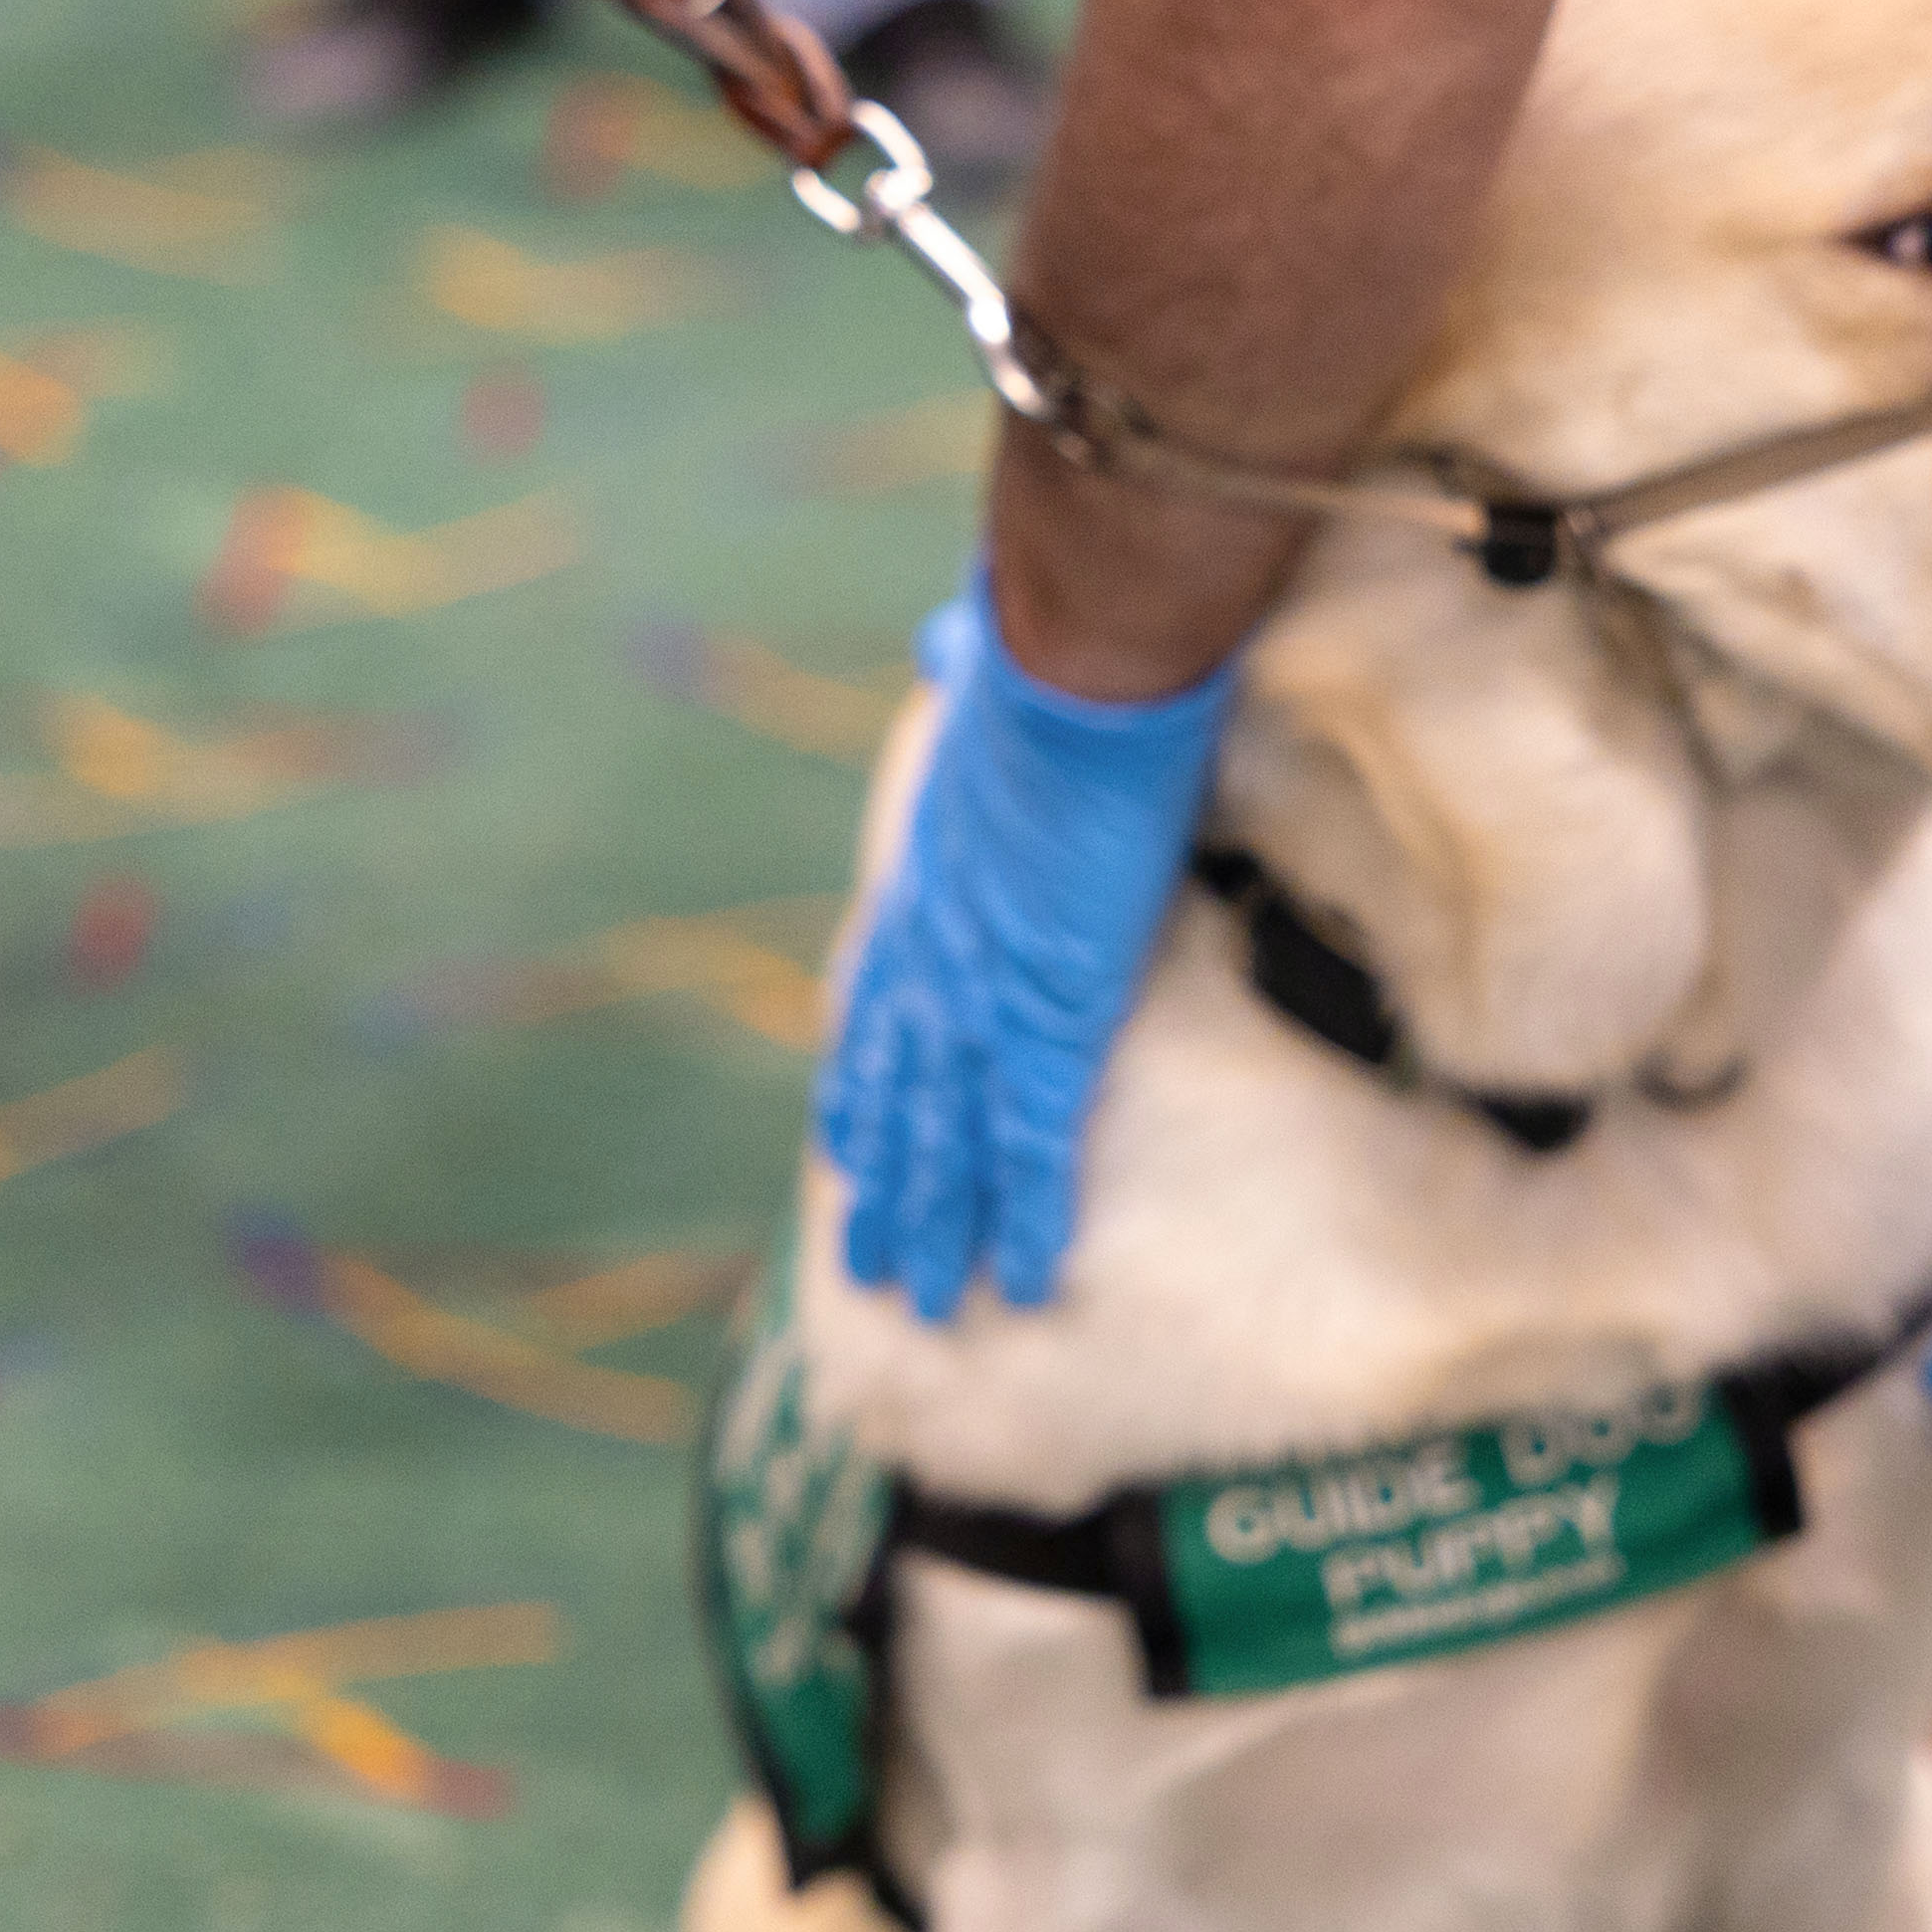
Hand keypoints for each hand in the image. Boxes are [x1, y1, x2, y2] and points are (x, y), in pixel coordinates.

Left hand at [815, 570, 1240, 1320]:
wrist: (1083, 661)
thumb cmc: (1055, 647)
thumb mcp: (990, 663)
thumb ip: (965, 666)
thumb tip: (947, 632)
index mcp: (923, 874)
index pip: (875, 1000)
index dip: (863, 1076)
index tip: (848, 1136)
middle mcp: (934, 949)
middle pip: (895, 1091)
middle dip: (885, 1180)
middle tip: (868, 1261)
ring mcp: (986, 991)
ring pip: (948, 1139)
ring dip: (938, 1226)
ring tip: (924, 1299)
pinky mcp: (1053, 1013)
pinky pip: (1032, 1142)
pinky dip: (1029, 1216)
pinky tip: (1028, 1280)